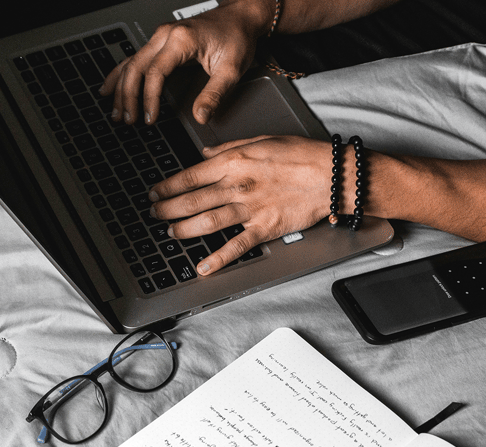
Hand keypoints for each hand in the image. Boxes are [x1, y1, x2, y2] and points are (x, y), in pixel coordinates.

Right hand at [101, 1, 271, 125]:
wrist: (241, 17)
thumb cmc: (237, 37)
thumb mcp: (232, 69)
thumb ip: (215, 94)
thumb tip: (201, 116)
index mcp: (181, 39)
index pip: (155, 72)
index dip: (150, 98)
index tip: (150, 118)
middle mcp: (166, 34)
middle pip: (136, 67)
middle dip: (128, 96)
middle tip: (127, 120)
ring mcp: (161, 36)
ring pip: (131, 62)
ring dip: (120, 88)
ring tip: (116, 112)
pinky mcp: (161, 41)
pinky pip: (134, 57)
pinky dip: (121, 74)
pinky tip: (110, 87)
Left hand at [149, 136, 332, 274]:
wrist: (332, 174)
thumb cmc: (302, 155)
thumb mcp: (262, 140)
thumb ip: (230, 148)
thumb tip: (206, 153)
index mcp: (235, 161)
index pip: (190, 176)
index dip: (167, 186)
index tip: (155, 192)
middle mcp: (238, 185)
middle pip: (192, 199)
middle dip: (167, 208)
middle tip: (154, 213)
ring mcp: (250, 208)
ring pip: (207, 221)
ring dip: (184, 229)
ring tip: (170, 233)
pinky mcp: (265, 227)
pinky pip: (237, 245)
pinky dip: (218, 258)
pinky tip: (203, 267)